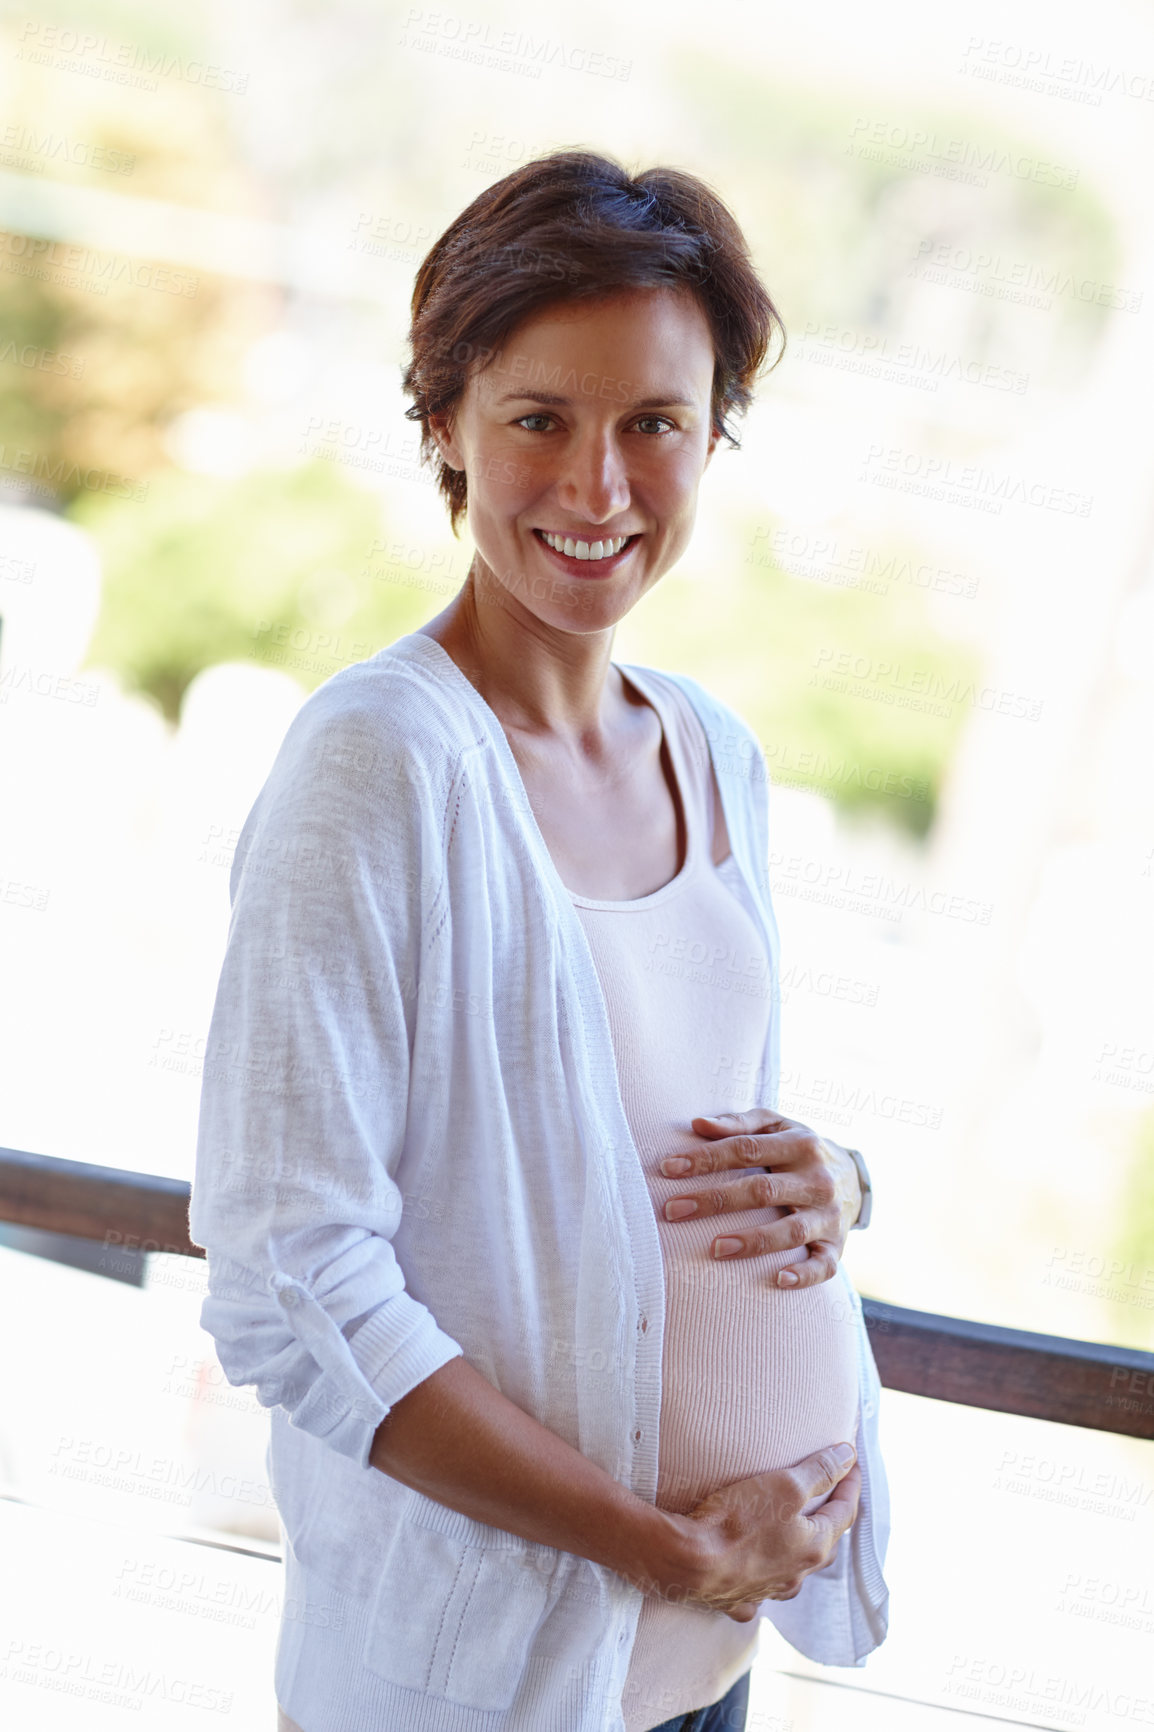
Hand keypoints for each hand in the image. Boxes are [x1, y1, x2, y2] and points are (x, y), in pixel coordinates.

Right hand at [650, 1443, 860, 1620]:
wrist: (689, 1562)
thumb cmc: (738, 1521)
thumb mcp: (785, 1484)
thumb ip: (819, 1471)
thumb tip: (848, 1457)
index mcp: (814, 1547)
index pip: (844, 1512)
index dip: (850, 1485)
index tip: (851, 1463)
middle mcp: (796, 1575)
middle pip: (824, 1544)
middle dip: (831, 1518)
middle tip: (831, 1496)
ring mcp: (768, 1591)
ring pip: (795, 1571)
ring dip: (800, 1551)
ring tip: (797, 1534)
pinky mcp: (738, 1600)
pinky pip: (758, 1592)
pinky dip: (763, 1579)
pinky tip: (757, 1573)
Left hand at [659, 1108, 862, 1288]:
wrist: (854, 1177)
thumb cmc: (799, 1149)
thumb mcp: (777, 1125)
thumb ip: (738, 1124)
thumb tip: (697, 1124)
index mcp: (800, 1144)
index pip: (746, 1150)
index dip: (706, 1159)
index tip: (669, 1169)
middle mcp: (817, 1180)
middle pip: (762, 1191)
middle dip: (714, 1200)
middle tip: (672, 1210)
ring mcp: (829, 1215)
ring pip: (790, 1231)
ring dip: (752, 1241)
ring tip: (714, 1249)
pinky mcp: (837, 1246)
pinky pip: (824, 1266)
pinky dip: (804, 1275)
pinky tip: (778, 1279)